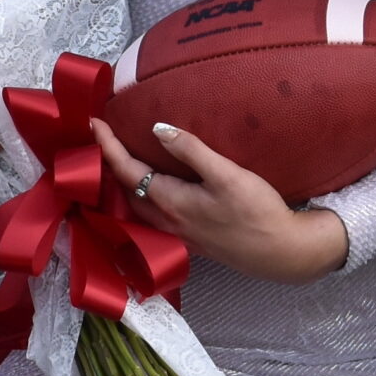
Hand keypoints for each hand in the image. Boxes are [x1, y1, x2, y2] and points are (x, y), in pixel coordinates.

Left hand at [90, 117, 347, 283]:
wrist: (282, 252)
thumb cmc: (257, 212)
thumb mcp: (226, 174)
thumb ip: (191, 151)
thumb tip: (156, 128)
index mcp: (171, 202)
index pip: (128, 171)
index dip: (109, 147)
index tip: (94, 124)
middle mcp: (168, 221)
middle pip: (126, 191)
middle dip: (110, 164)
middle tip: (101, 138)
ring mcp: (179, 233)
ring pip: (139, 206)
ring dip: (124, 183)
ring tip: (118, 161)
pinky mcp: (192, 238)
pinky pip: (153, 215)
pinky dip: (142, 197)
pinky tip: (150, 190)